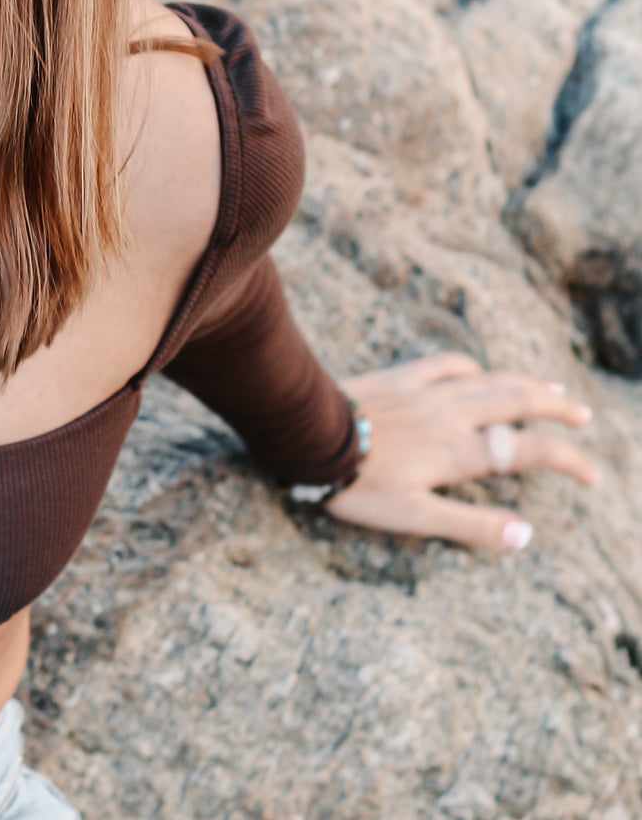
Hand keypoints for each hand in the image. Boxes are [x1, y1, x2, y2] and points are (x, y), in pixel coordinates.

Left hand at [325, 353, 597, 551]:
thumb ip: (470, 526)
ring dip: (524, 384)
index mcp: (458, 452)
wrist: (308, 435)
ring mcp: (424, 392)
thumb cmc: (357, 483)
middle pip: (516, 403)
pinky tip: (477, 370)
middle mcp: (450, 416)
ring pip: (488, 381)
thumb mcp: (414, 516)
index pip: (528, 452)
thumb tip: (525, 536)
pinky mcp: (399, 377)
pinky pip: (444, 365)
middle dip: (554, 409)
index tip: (592, 475)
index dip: (567, 461)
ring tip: (551, 389)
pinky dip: (470, 367)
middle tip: (583, 415)